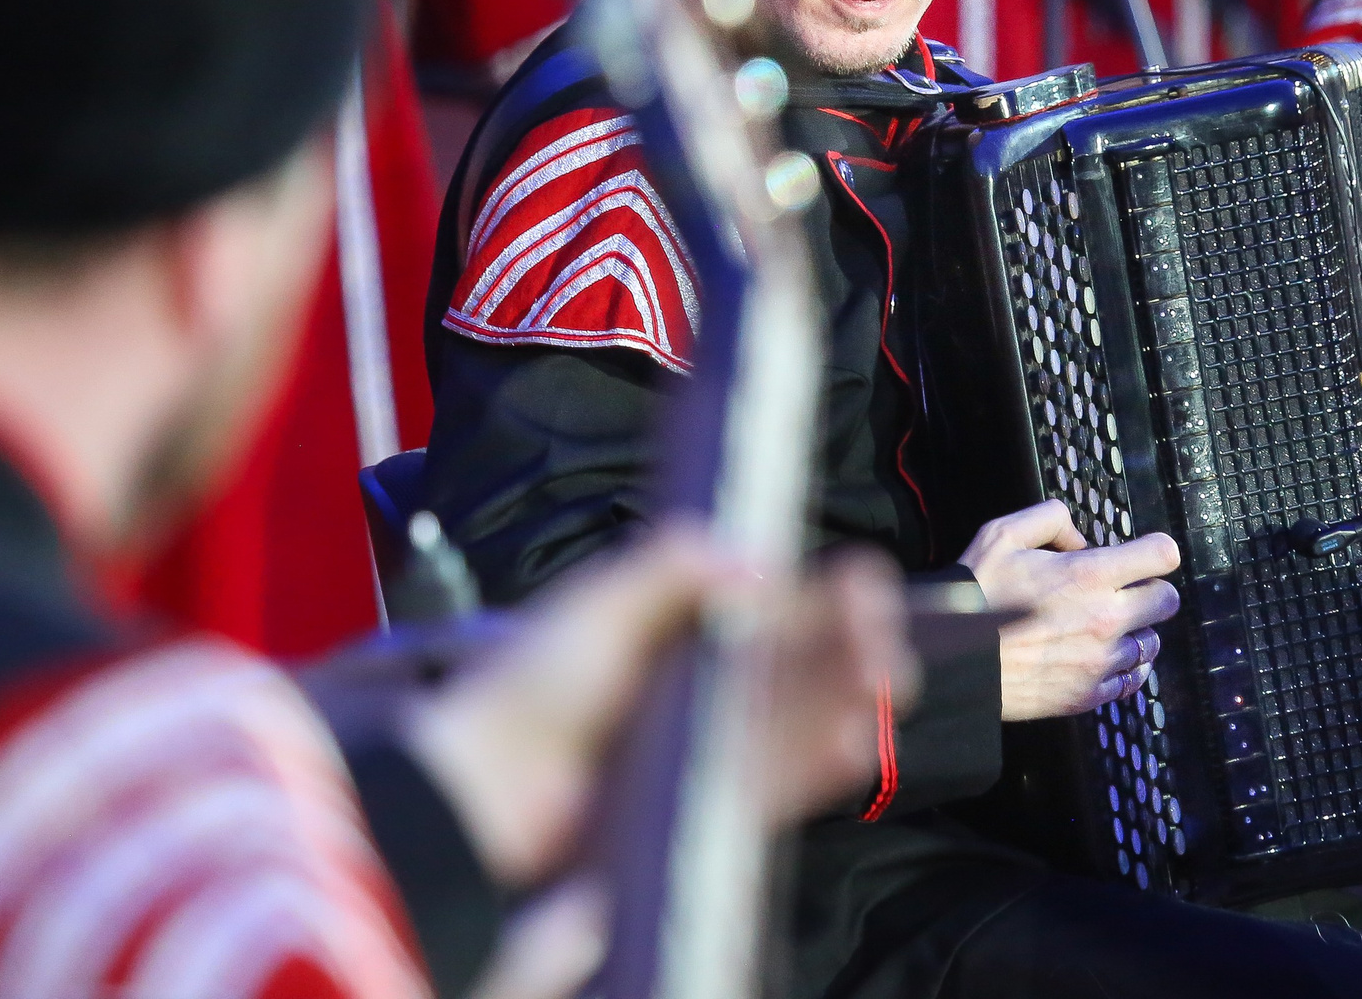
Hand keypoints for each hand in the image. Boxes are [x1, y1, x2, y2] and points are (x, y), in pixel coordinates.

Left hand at [402, 525, 914, 888]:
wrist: (480, 788)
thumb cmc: (524, 690)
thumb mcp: (598, 603)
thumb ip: (672, 567)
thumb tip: (758, 560)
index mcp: (675, 621)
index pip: (771, 601)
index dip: (822, 593)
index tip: (860, 578)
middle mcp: (699, 682)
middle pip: (800, 661)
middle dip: (851, 644)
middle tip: (879, 635)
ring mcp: (705, 744)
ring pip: (800, 718)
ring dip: (849, 699)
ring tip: (882, 681)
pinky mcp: (706, 802)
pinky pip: (779, 781)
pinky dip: (821, 763)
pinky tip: (854, 740)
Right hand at [960, 499, 1181, 720]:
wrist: (952, 661)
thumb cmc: (976, 596)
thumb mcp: (1004, 534)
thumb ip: (1050, 519)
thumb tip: (1080, 539)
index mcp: (1089, 575)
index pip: (1162, 555)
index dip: (1156, 550)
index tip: (1147, 555)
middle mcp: (1104, 619)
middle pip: (1167, 601)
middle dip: (1150, 590)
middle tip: (1126, 591)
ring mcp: (1099, 661)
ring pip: (1151, 643)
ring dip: (1135, 631)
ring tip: (1106, 627)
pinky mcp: (1088, 694)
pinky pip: (1132, 680)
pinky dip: (1124, 667)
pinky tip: (1102, 657)